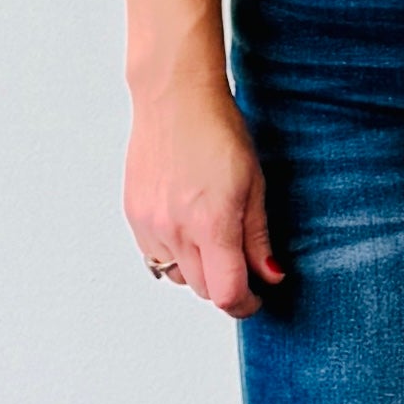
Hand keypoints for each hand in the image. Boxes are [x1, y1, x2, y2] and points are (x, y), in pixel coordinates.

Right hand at [126, 79, 282, 316]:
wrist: (174, 99)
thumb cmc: (219, 133)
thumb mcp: (254, 185)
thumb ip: (259, 237)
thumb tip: (269, 275)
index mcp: (212, 225)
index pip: (227, 293)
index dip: (246, 304)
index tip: (257, 297)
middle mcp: (176, 230)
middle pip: (203, 290)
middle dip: (226, 285)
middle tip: (242, 266)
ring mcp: (150, 224)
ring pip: (177, 277)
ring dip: (199, 271)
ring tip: (213, 241)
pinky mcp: (133, 215)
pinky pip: (155, 256)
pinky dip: (174, 254)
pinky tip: (187, 228)